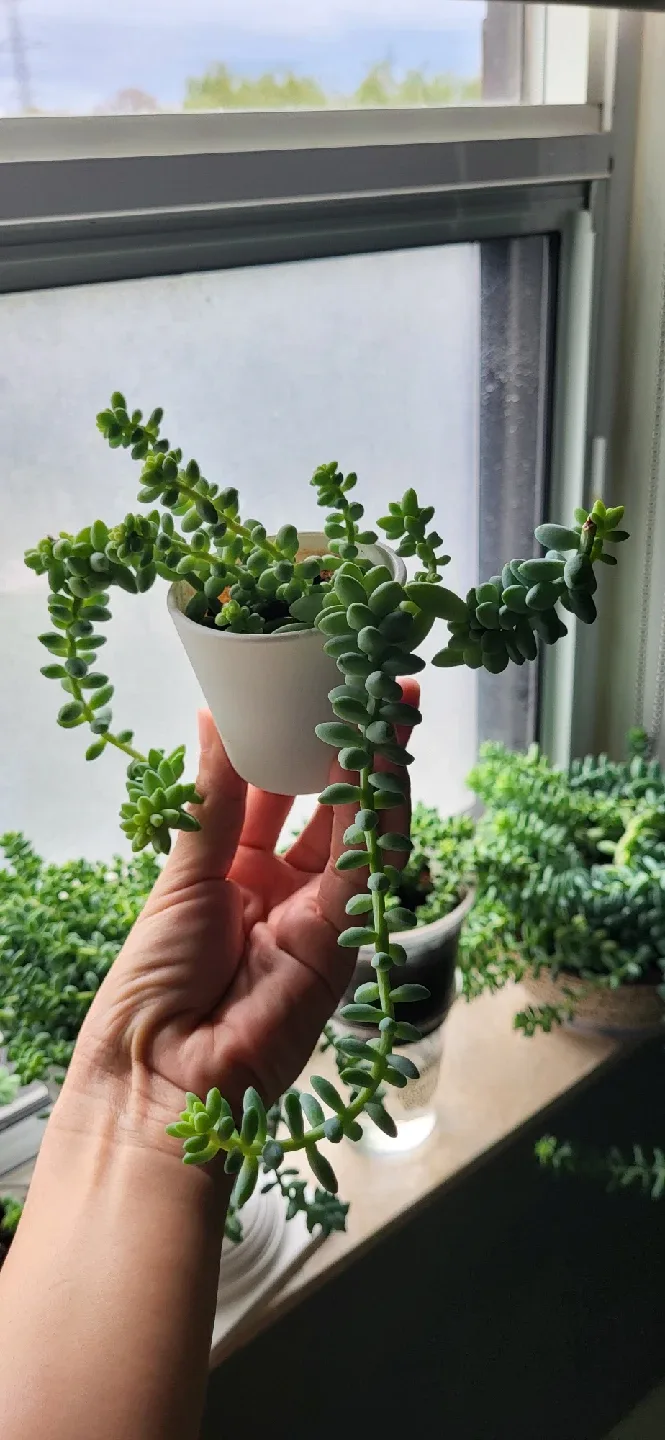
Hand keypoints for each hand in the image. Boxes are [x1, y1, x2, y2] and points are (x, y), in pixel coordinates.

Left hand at [63, 682, 417, 1153]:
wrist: (164, 1078)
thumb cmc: (154, 983)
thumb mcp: (183, 875)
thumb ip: (214, 798)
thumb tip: (212, 717)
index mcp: (228, 872)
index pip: (269, 792)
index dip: (288, 739)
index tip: (303, 684)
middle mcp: (278, 889)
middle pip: (321, 804)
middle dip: (343, 746)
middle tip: (364, 681)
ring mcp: (316, 915)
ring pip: (354, 828)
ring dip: (372, 768)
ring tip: (384, 701)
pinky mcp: (344, 940)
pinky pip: (366, 867)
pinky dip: (380, 814)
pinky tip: (383, 761)